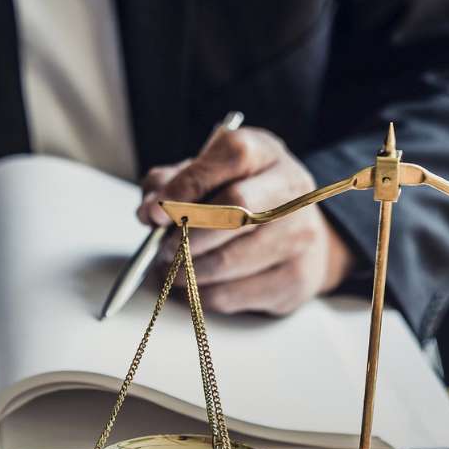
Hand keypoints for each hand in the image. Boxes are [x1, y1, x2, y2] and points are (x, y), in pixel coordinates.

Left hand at [138, 126, 355, 314]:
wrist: (297, 233)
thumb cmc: (240, 198)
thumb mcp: (206, 175)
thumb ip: (170, 183)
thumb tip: (149, 212)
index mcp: (265, 153)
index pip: (232, 158)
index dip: (188, 185)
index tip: (156, 212)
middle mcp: (292, 190)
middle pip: (236, 211)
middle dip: (187, 235)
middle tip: (162, 249)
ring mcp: (299, 235)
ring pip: (229, 260)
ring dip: (188, 270)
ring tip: (171, 268)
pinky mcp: (293, 280)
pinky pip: (232, 295)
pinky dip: (200, 294)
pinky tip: (191, 285)